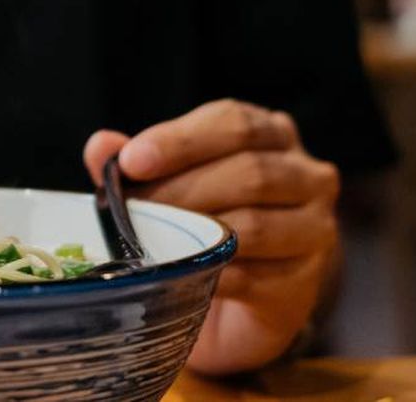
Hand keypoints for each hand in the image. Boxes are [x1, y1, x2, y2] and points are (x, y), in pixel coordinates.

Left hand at [84, 99, 340, 374]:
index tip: (132, 161)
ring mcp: (315, 230)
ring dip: (195, 234)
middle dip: (181, 190)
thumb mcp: (173, 179)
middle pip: (250, 172)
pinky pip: (255, 278)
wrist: (247, 293)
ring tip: (150, 241)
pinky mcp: (304, 285)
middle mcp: (307, 175)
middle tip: (133, 208)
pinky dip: (211, 275)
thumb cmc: (209, 216)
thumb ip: (140, 161)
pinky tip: (180, 276)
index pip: (233, 122)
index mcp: (273, 133)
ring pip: (255, 225)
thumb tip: (100, 145)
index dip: (180, 140)